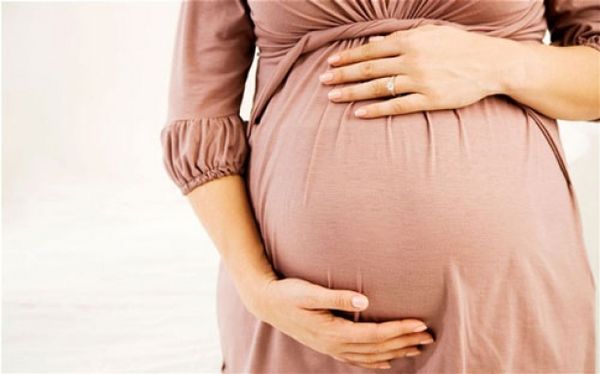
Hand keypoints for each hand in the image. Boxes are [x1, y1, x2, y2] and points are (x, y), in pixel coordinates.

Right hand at [251, 277, 434, 369]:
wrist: (266, 304)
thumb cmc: (288, 294)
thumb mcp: (309, 292)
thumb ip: (337, 296)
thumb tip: (364, 299)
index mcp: (333, 332)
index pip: (375, 334)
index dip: (399, 330)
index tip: (421, 324)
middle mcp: (335, 345)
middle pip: (378, 348)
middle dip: (405, 342)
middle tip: (429, 337)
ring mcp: (332, 348)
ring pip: (371, 356)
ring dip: (396, 352)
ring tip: (417, 348)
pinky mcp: (328, 346)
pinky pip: (358, 360)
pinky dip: (376, 362)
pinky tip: (387, 362)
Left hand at [319, 24, 507, 117]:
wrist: (492, 63)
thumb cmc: (461, 46)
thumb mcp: (432, 33)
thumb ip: (403, 37)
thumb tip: (376, 42)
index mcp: (411, 40)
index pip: (370, 50)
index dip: (348, 57)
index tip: (330, 63)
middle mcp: (412, 60)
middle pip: (368, 69)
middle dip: (342, 75)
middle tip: (322, 82)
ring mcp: (420, 81)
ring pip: (378, 88)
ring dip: (352, 92)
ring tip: (332, 97)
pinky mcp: (429, 100)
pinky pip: (396, 106)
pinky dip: (376, 110)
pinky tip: (358, 113)